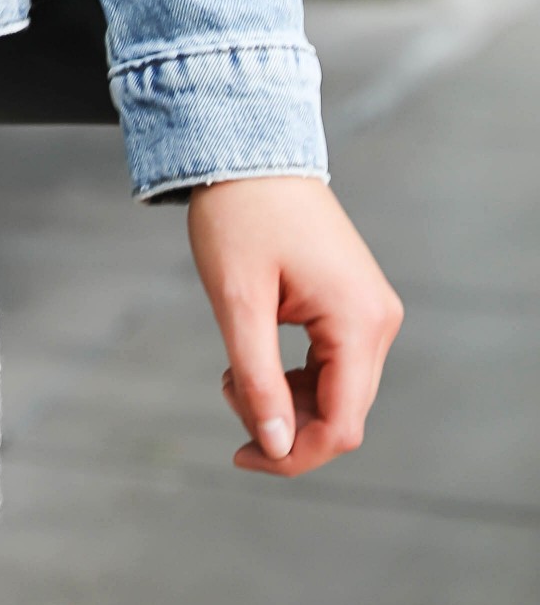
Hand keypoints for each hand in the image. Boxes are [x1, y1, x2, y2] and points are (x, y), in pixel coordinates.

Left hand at [187, 174, 401, 477]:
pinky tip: (253, 361)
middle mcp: (378, 321)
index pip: (341, 424)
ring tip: (234, 372)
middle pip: (343, 413)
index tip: (240, 455)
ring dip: (287, 401)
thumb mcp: (238, 302)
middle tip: (226, 392)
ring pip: (337, 393)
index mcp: (358, 322)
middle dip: (285, 426)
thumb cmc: (238, 216)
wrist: (248, 149)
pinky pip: (333, 366)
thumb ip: (258, 380)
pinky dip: (294, 378)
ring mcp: (370, 311)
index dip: (293, 455)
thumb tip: (276, 448)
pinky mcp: (353, 304)